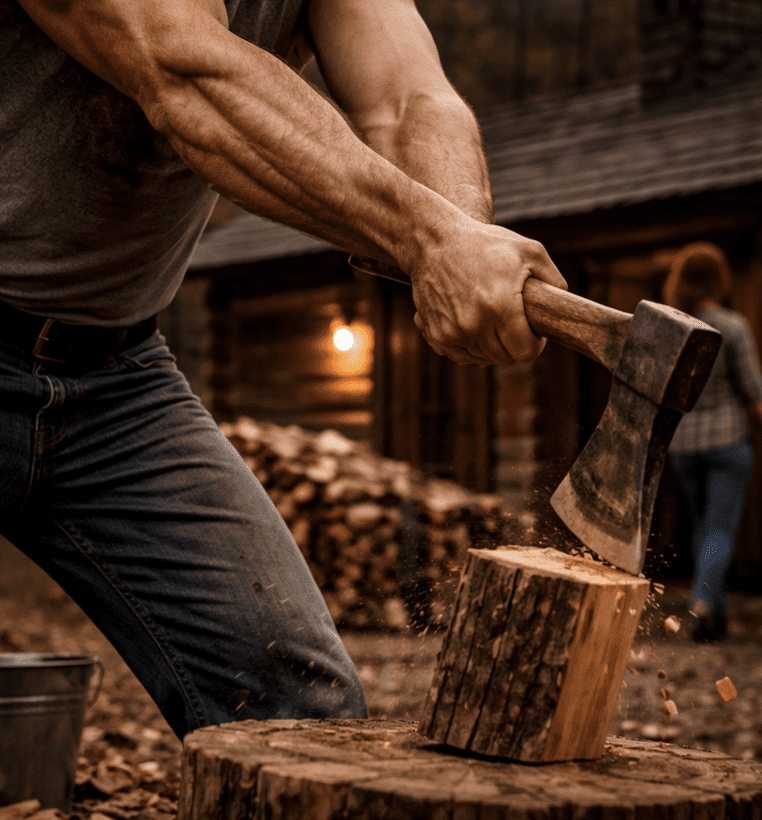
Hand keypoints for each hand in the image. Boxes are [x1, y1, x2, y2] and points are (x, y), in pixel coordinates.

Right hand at [409, 218, 566, 367]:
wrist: (433, 241)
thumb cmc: (484, 243)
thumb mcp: (529, 251)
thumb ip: (554, 279)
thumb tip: (563, 304)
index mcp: (500, 307)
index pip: (526, 352)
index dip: (536, 345)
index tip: (535, 333)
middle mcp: (474, 325)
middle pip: (505, 360)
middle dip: (514, 346)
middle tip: (516, 327)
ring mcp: (452, 332)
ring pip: (482, 360)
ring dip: (491, 347)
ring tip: (493, 322)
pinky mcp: (436, 334)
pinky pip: (460, 356)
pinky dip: (469, 347)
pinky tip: (473, 326)